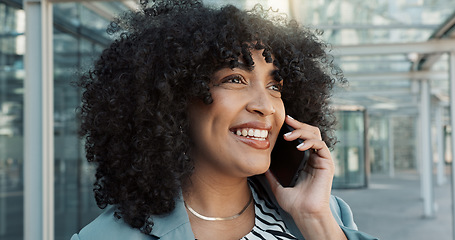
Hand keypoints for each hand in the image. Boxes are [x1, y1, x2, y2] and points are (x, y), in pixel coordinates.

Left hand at [265, 115, 345, 238]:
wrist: (305, 214)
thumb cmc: (294, 204)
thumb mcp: (278, 186)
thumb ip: (271, 175)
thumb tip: (260, 167)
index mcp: (305, 161)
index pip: (302, 137)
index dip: (294, 128)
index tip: (282, 121)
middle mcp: (315, 158)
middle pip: (310, 132)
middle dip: (298, 125)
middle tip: (286, 121)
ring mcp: (322, 160)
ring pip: (316, 135)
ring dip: (301, 132)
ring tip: (288, 136)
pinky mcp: (327, 164)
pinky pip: (321, 145)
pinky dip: (310, 142)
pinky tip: (299, 146)